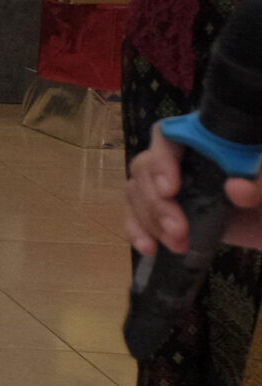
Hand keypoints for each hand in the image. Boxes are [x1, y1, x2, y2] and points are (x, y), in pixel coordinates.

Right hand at [125, 128, 261, 257]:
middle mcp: (181, 160)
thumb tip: (236, 187)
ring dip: (150, 221)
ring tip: (177, 244)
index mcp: (206, 143)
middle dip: (156, 202)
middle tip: (178, 230)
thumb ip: (260, 186)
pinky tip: (148, 248)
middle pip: (146, 168)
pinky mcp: (164, 213)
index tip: (171, 189)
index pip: (169, 137)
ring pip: (137, 193)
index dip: (161, 159)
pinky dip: (137, 231)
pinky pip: (135, 216)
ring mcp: (170, 188)